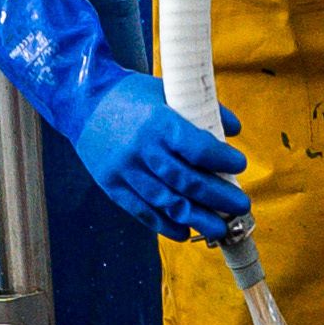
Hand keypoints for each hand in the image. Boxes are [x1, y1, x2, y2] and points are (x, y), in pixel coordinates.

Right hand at [0, 0, 246, 241]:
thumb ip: (202, 109)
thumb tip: (234, 129)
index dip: (222, 160)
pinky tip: (186, 232)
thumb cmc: (131, 96)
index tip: (240, 165)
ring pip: (167, 202)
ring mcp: (126, 170)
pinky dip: (166, 225)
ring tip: (220, 228)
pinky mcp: (113, 186)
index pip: (197, 147)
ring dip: (197, 218)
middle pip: (186, 181)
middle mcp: (142, 149)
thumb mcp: (165, 92)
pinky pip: (142, 211)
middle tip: (241, 205)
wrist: (82, 103)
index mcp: (158, 122)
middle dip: (218, 197)